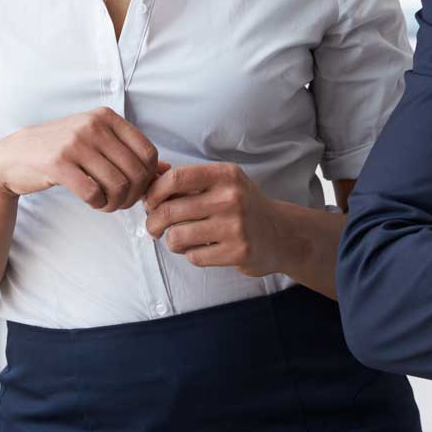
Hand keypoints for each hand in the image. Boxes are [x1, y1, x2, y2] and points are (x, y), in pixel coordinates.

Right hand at [0, 108, 160, 211]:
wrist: (15, 156)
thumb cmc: (62, 150)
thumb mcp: (96, 141)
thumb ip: (130, 152)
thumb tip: (166, 170)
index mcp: (106, 117)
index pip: (148, 152)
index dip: (148, 178)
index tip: (136, 189)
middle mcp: (92, 125)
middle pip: (136, 172)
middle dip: (133, 195)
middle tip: (120, 201)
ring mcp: (74, 143)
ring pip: (119, 185)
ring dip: (116, 203)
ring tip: (106, 203)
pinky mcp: (58, 164)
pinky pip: (94, 194)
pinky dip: (99, 205)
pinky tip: (93, 202)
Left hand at [144, 162, 286, 275]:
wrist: (281, 234)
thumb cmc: (243, 206)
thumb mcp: (222, 183)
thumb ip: (188, 180)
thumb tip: (150, 174)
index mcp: (225, 174)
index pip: (175, 178)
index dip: (154, 192)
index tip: (150, 202)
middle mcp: (231, 197)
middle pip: (170, 210)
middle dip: (153, 221)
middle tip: (154, 227)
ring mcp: (236, 226)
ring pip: (177, 237)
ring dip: (171, 241)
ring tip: (178, 240)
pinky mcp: (238, 252)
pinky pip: (193, 256)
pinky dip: (190, 254)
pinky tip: (201, 249)